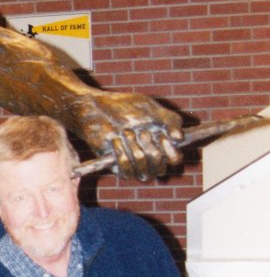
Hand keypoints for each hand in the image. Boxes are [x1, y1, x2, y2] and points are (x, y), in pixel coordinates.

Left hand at [66, 91, 183, 180]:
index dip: (171, 151)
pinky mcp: (117, 167)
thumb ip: (170, 119)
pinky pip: (125, 169)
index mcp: (162, 144)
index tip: (163, 138)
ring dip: (134, 148)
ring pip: (143, 169)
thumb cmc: (124, 107)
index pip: (174, 159)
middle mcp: (150, 158)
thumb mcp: (150, 108)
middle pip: (159, 167)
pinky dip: (120, 152)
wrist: (96, 109)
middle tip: (140, 131)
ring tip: (124, 132)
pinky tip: (115, 140)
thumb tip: (179, 138)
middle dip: (150, 147)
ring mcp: (134, 164)